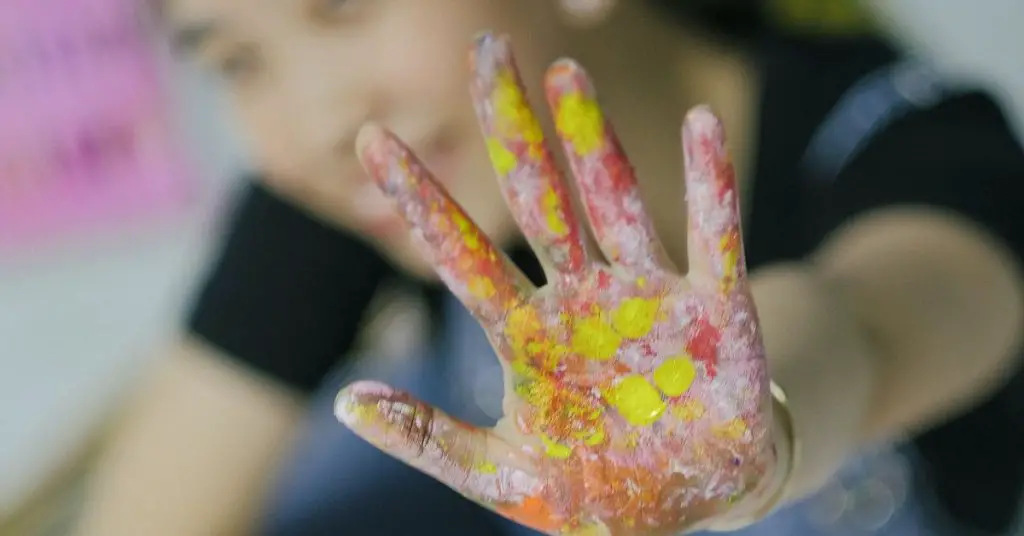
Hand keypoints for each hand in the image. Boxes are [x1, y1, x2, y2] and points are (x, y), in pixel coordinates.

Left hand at [336, 33, 784, 534]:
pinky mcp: (715, 310)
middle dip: (509, 129)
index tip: (371, 137)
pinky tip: (700, 123)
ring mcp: (646, 297)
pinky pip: (712, 238)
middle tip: (486, 50)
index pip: (460, 254)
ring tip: (565, 77)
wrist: (694, 507)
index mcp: (525, 335)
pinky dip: (709, 184)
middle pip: (536, 198)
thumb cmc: (598, 493)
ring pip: (614, 201)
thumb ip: (430, 439)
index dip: (419, 197)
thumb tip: (346, 402)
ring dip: (594, 140)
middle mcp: (580, 299)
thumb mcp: (504, 474)